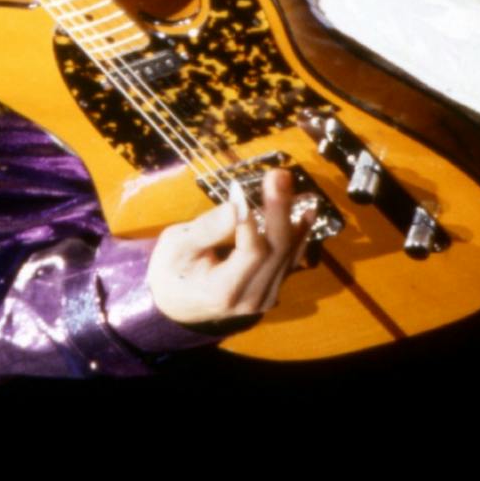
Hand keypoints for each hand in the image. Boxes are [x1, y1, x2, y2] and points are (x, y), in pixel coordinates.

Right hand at [146, 169, 314, 327]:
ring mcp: (266, 297)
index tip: (240, 187)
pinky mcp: (272, 288)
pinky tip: (307, 210)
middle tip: (278, 174)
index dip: (252, 219)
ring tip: (289, 182)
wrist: (176, 305)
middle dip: (280, 209)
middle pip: (276, 251)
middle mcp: (251, 298)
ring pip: (289, 254)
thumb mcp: (177, 247)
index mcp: (224, 291)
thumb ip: (206, 229)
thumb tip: (235, 207)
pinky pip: (291, 260)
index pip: (252, 252)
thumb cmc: (172, 271)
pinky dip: (300, 233)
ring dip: (293, 216)